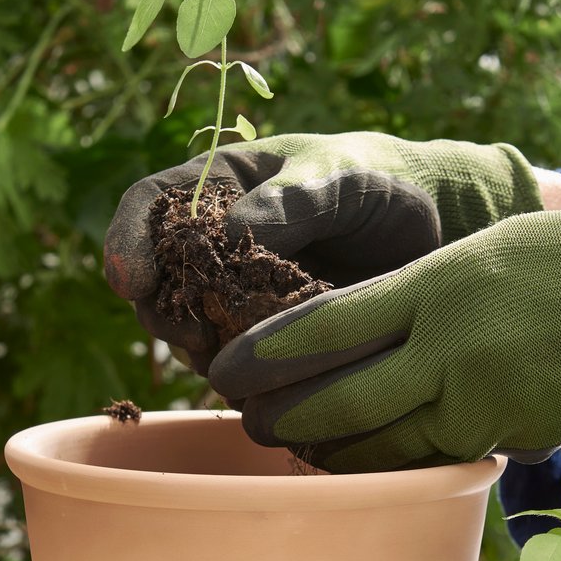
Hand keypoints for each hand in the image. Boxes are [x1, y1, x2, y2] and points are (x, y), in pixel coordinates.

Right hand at [103, 132, 540, 366]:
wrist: (432, 230)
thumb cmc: (382, 184)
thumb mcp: (344, 178)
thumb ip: (294, 199)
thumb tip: (230, 233)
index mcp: (219, 185)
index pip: (149, 205)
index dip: (128, 242)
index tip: (130, 282)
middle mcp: (215, 241)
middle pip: (157, 280)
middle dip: (160, 311)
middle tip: (187, 335)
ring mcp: (236, 293)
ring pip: (189, 328)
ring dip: (195, 349)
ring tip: (221, 358)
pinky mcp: (264, 336)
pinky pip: (232, 361)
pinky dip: (235, 373)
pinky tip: (256, 382)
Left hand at [208, 202, 560, 471]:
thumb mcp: (494, 249)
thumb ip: (430, 290)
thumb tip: (381, 329)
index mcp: (435, 284)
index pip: (324, 326)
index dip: (266, 356)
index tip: (226, 368)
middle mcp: (446, 345)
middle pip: (337, 396)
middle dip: (281, 418)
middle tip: (247, 424)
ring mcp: (480, 397)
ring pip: (379, 443)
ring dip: (328, 454)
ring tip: (295, 453)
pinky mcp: (512, 436)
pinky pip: (433, 461)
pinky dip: (391, 468)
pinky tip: (365, 469)